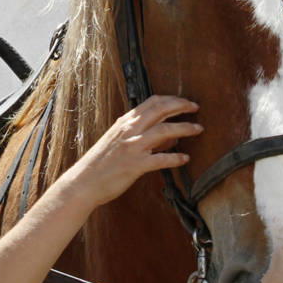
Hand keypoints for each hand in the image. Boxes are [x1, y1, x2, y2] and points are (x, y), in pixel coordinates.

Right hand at [70, 95, 200, 202]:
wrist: (83, 182)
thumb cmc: (100, 164)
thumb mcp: (117, 142)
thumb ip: (140, 135)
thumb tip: (169, 136)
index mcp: (124, 123)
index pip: (152, 102)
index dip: (171, 99)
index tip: (185, 102)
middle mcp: (129, 130)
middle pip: (160, 110)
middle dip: (181, 106)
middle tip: (196, 107)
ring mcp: (132, 147)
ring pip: (164, 130)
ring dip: (185, 128)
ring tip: (198, 129)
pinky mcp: (135, 165)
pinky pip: (161, 159)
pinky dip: (176, 158)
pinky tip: (185, 159)